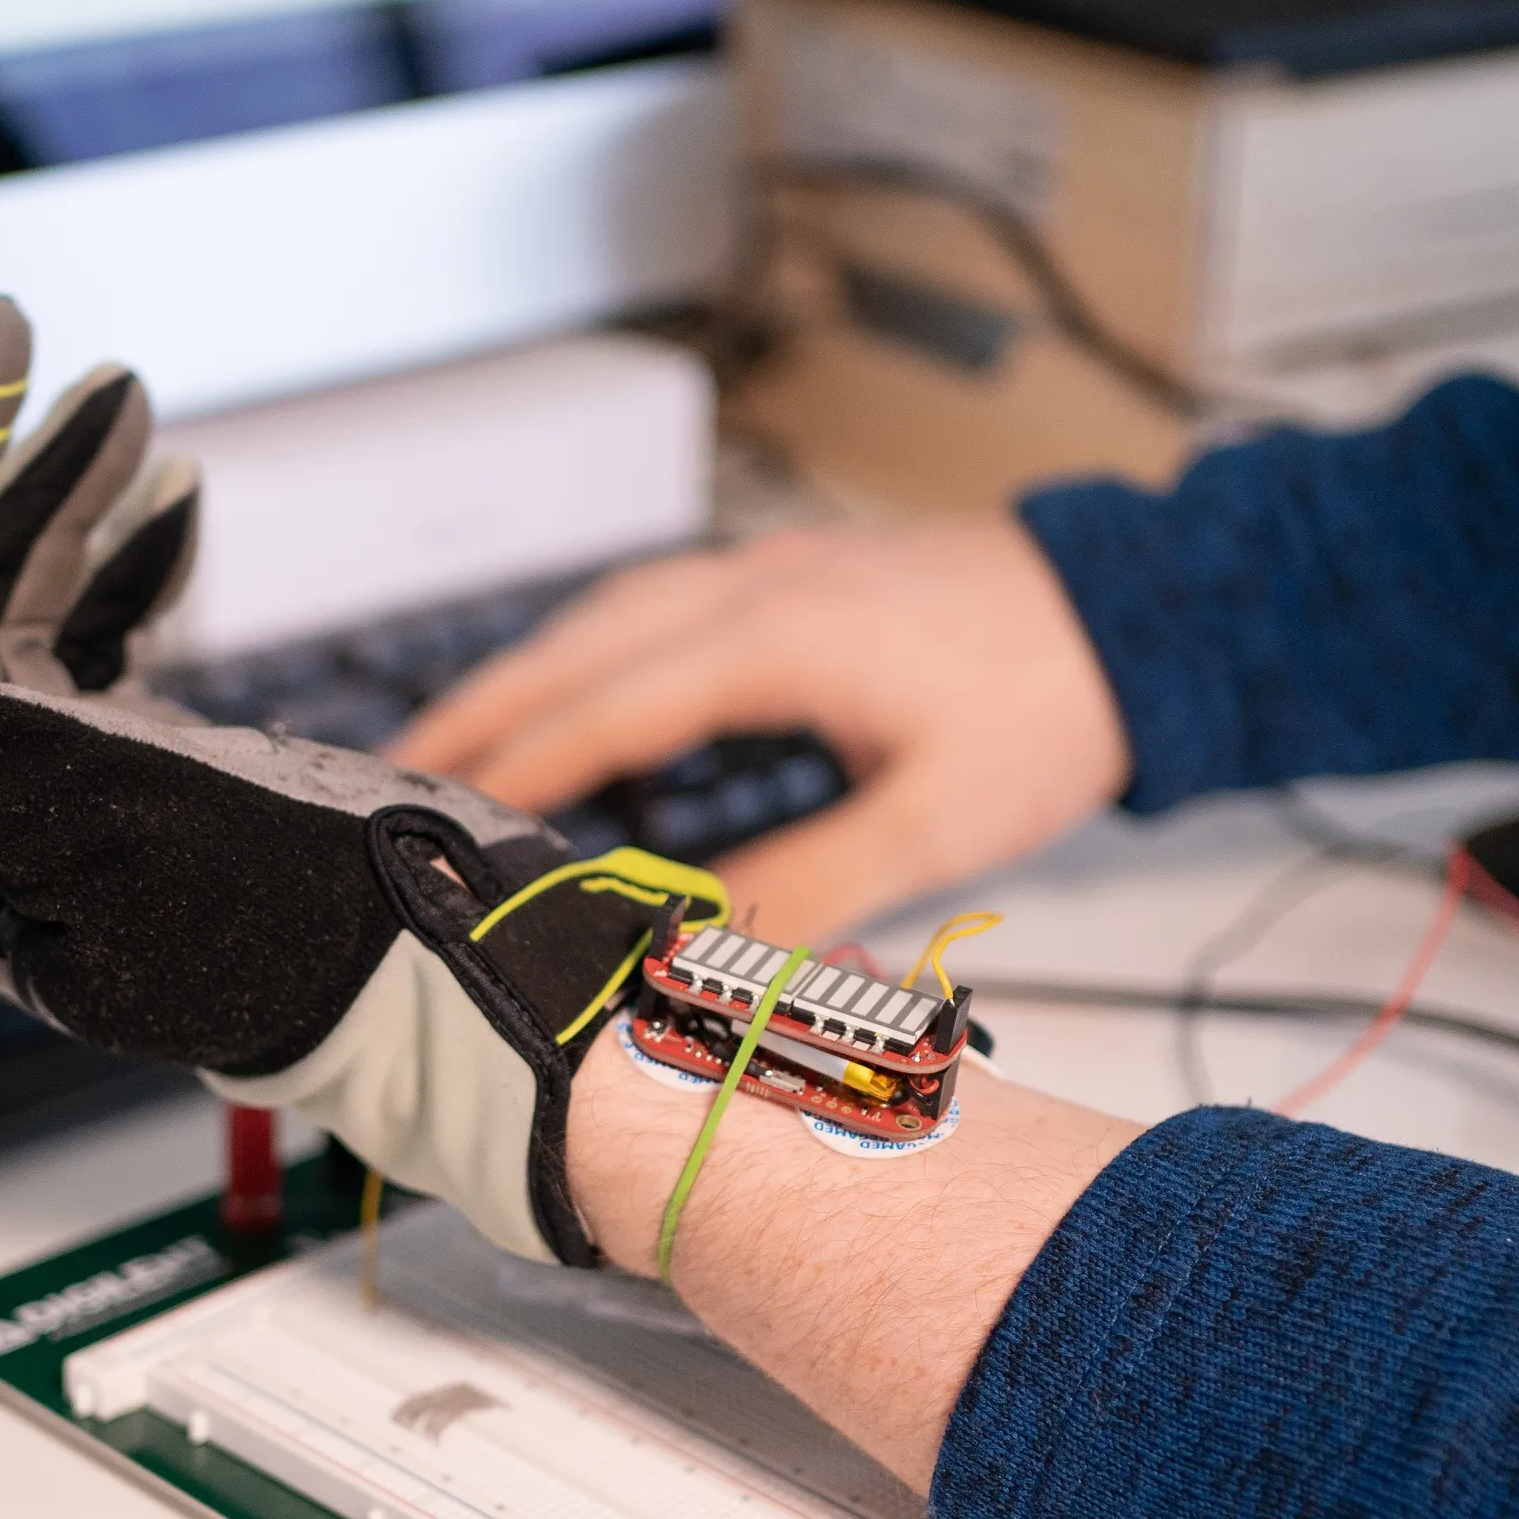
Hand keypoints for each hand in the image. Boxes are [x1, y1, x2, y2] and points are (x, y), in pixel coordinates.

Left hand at [0, 292, 688, 1263]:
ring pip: (11, 607)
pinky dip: (120, 563)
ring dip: (60, 495)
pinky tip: (170, 500)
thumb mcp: (112, 819)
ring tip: (125, 400)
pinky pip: (87, 644)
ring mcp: (57, 795)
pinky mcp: (132, 780)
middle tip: (22, 338)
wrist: (456, 970)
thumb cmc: (307, 922)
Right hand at [392, 514, 1131, 950]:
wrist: (1137, 611)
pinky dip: (588, 649)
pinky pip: (653, 605)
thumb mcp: (937, 819)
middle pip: (575, 647)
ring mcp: (770, 570)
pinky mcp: (794, 576)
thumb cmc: (1051, 704)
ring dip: (523, 675)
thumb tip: (701, 947)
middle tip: (381, 775)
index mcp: (774, 640)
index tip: (437, 820)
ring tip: (450, 739)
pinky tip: (577, 687)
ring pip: (607, 617)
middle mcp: (754, 588)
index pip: (605, 712)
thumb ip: (811, 886)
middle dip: (475, 711)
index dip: (512, 771)